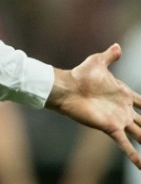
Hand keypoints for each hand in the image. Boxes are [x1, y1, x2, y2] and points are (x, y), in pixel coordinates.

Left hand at [46, 44, 140, 169]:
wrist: (67, 88)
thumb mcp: (98, 62)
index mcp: (124, 94)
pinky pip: (126, 144)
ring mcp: (119, 120)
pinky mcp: (111, 128)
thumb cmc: (80, 74)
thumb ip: (109, 56)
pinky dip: (134, 155)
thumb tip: (117, 46)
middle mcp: (125, 109)